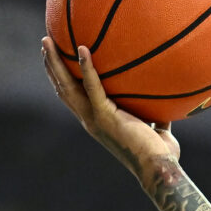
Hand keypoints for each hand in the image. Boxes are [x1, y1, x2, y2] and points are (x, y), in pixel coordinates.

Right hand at [41, 38, 179, 177]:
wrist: (159, 169)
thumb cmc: (161, 155)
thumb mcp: (157, 131)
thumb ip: (155, 117)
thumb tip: (165, 106)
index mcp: (97, 122)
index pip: (73, 97)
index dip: (62, 79)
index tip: (57, 60)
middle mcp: (90, 120)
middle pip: (62, 88)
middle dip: (52, 66)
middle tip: (45, 43)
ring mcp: (94, 118)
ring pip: (67, 86)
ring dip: (56, 62)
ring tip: (47, 41)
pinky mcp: (105, 115)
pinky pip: (92, 86)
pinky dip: (87, 67)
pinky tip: (82, 48)